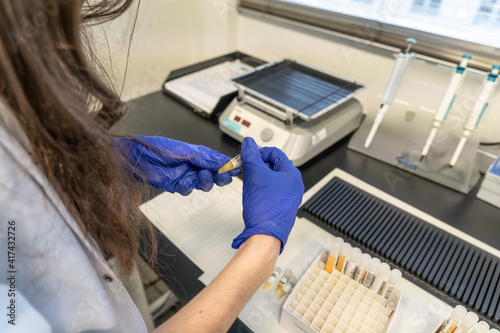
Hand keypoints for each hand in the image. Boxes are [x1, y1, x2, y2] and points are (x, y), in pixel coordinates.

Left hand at [116, 136, 240, 194]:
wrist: (137, 157)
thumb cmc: (157, 148)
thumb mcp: (186, 150)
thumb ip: (205, 158)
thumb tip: (222, 162)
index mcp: (197, 154)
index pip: (217, 160)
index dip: (227, 165)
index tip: (235, 168)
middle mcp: (193, 165)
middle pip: (214, 175)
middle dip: (221, 176)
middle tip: (223, 176)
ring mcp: (185, 176)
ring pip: (203, 184)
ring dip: (205, 181)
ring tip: (202, 175)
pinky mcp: (176, 186)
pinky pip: (187, 190)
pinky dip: (187, 187)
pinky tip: (183, 182)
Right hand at [232, 137, 303, 252]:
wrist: (265, 235)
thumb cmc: (265, 209)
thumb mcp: (254, 175)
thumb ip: (250, 156)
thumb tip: (248, 144)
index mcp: (292, 175)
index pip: (275, 153)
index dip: (259, 152)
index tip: (248, 156)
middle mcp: (294, 186)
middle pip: (274, 165)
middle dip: (258, 165)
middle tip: (247, 169)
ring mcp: (289, 197)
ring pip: (272, 179)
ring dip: (259, 178)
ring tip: (249, 183)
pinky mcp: (281, 207)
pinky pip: (271, 192)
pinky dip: (261, 189)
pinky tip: (253, 195)